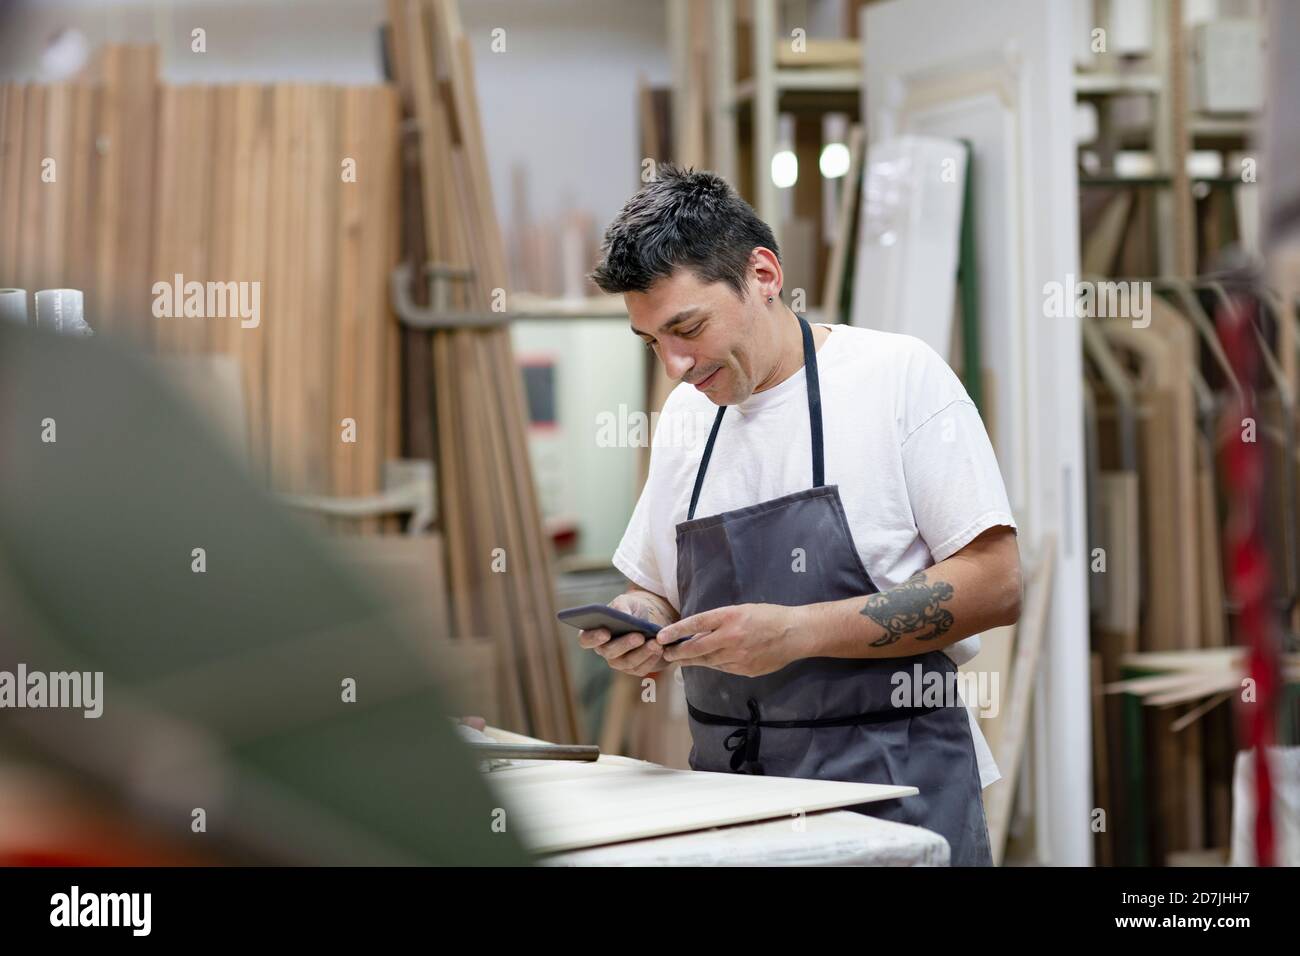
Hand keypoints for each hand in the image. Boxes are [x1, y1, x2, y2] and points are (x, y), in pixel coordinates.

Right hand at [578, 592, 670, 677]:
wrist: (647, 619)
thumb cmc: (631, 609)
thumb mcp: (626, 601)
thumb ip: (622, 607)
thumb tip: (623, 616)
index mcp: (594, 632)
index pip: (585, 640)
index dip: (593, 638)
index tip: (605, 633)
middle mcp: (603, 650)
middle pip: (609, 652)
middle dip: (625, 644)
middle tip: (639, 636)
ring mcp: (617, 662)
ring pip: (627, 663)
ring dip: (642, 653)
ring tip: (656, 643)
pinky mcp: (633, 668)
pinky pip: (641, 668)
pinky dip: (651, 659)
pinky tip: (660, 649)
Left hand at [656, 603, 810, 676]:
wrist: (796, 633)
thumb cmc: (768, 616)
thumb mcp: (741, 611)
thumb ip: (719, 622)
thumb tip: (696, 635)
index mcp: (730, 617)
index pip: (696, 624)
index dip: (676, 631)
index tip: (661, 636)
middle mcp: (732, 637)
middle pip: (697, 648)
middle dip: (678, 652)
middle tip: (666, 654)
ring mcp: (738, 656)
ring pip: (708, 661)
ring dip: (692, 661)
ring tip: (679, 660)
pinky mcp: (745, 670)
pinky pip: (722, 668)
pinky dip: (712, 664)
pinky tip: (705, 662)